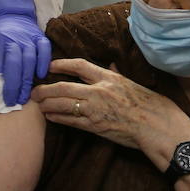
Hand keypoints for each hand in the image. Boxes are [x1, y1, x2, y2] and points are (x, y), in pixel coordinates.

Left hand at [0, 0, 50, 106]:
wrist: (9, 15)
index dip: (3, 85)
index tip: (5, 100)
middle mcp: (12, 39)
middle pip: (15, 64)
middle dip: (16, 86)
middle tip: (17, 102)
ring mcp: (27, 37)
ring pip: (29, 59)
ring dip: (28, 79)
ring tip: (28, 96)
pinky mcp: (39, 35)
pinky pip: (44, 49)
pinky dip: (43, 62)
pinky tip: (42, 75)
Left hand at [30, 58, 189, 169]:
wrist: (155, 125)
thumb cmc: (146, 103)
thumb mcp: (129, 83)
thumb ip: (115, 74)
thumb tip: (110, 65)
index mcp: (108, 77)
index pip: (79, 65)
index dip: (61, 64)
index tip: (49, 66)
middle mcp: (99, 91)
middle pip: (64, 87)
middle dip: (45, 89)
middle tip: (34, 91)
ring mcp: (96, 109)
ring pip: (63, 104)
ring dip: (47, 104)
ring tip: (38, 104)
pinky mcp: (95, 126)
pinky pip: (70, 120)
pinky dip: (57, 117)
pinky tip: (49, 116)